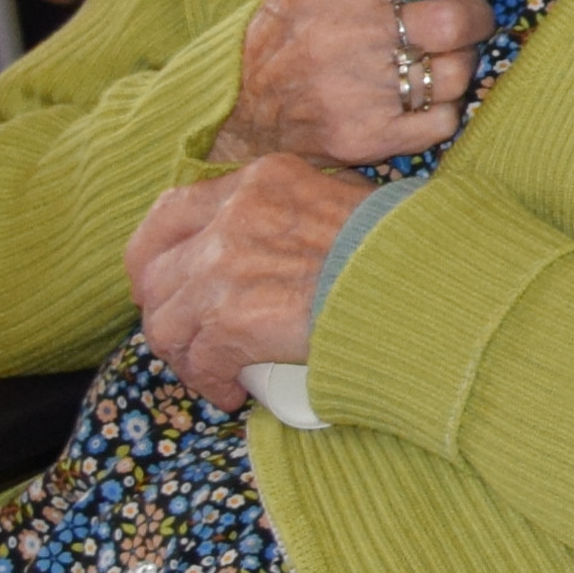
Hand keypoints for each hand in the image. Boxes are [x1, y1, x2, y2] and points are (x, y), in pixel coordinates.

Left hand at [128, 152, 374, 408]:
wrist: (421, 285)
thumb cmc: (398, 248)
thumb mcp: (342, 199)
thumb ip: (296, 210)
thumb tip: (279, 241)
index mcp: (258, 181)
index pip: (171, 210)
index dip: (156, 253)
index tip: (166, 281)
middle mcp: (231, 217)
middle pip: (153, 270)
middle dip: (162, 309)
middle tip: (184, 334)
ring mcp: (224, 268)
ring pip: (165, 323)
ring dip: (185, 354)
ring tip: (212, 371)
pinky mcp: (230, 320)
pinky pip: (198, 361)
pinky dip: (210, 382)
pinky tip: (232, 391)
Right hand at [213, 0, 494, 170]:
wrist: (239, 111)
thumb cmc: (291, 35)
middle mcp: (346, 34)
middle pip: (453, 21)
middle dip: (475, 19)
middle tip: (467, 21)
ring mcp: (356, 89)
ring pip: (456, 73)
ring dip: (457, 68)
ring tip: (434, 63)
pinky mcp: (366, 136)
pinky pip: (443, 119)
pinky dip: (440, 111)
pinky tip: (417, 100)